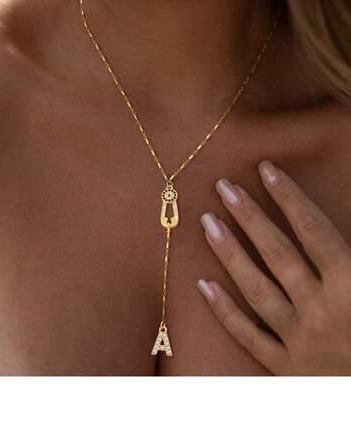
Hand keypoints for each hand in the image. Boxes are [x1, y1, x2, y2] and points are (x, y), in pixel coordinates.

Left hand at [197, 160, 350, 374]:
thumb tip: (337, 224)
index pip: (314, 230)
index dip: (289, 196)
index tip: (265, 169)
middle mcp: (322, 311)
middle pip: (278, 253)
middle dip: (249, 215)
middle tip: (222, 186)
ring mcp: (300, 341)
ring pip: (256, 289)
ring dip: (229, 254)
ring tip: (206, 223)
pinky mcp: (286, 370)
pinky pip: (249, 337)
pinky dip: (225, 312)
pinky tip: (202, 286)